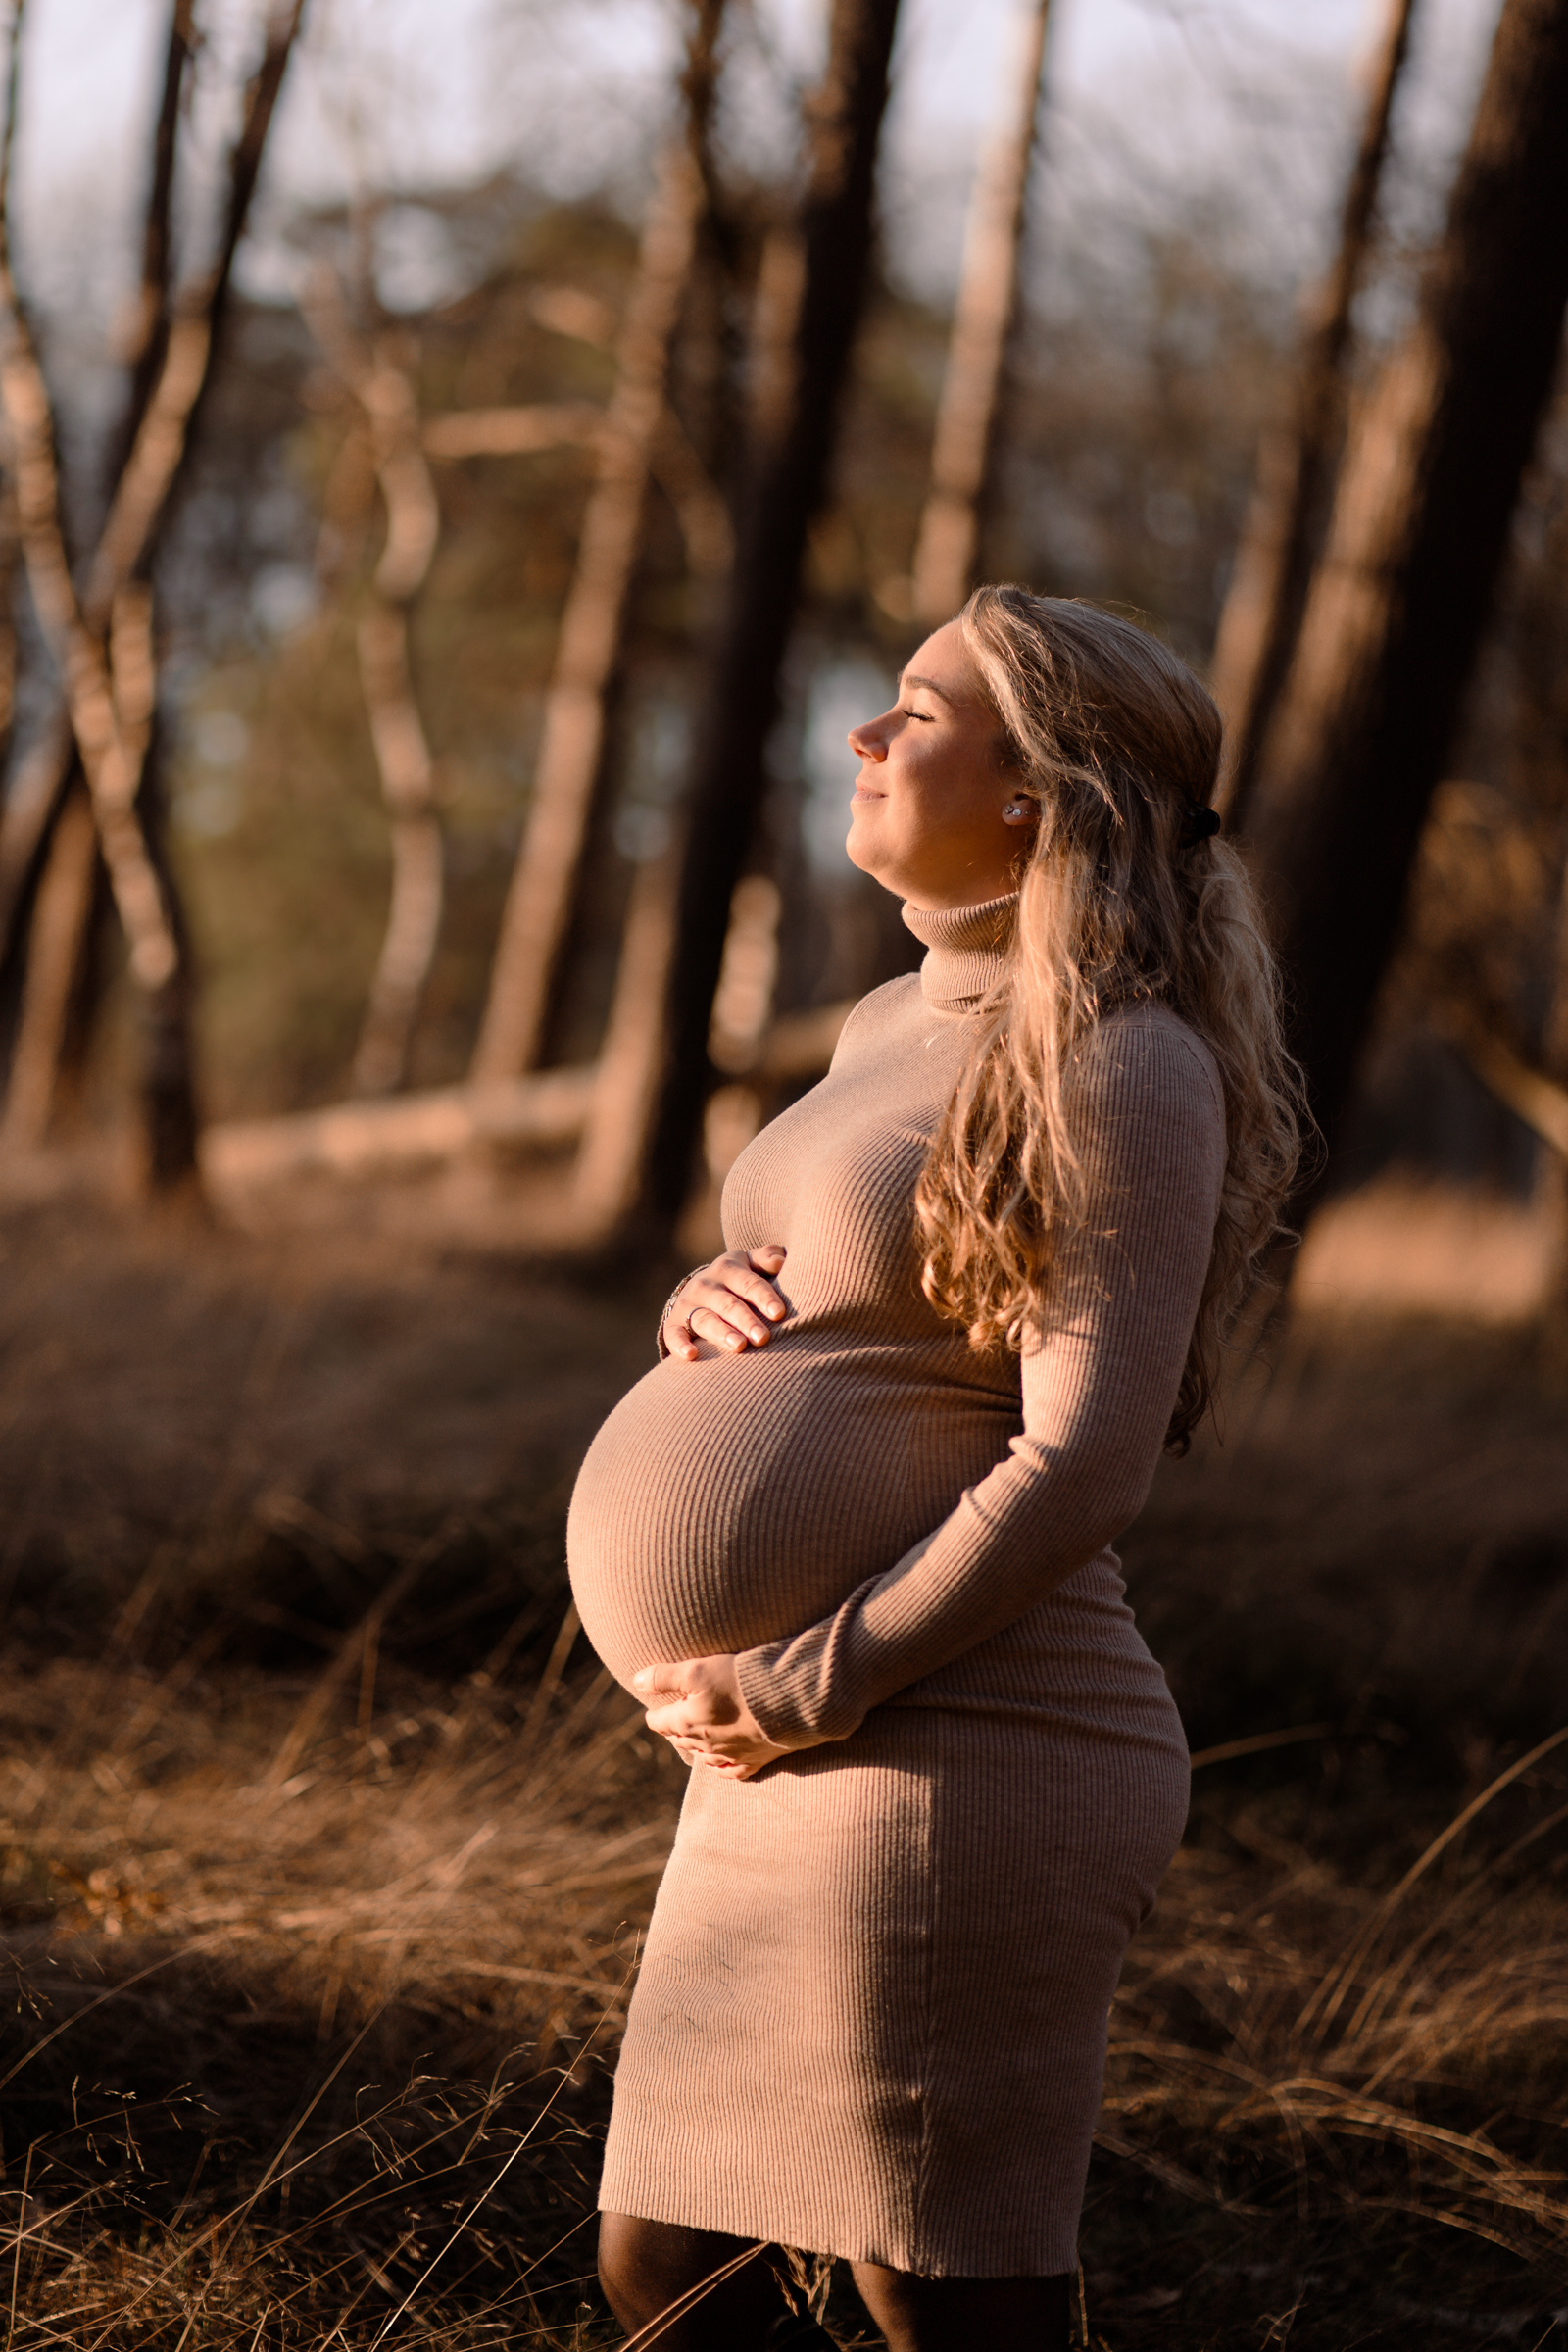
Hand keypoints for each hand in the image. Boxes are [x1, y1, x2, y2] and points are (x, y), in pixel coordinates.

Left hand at [632, 1655, 793, 1778]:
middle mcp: (704, 1744)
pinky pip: (729, 1770)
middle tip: (675, 1718)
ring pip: (703, 1756)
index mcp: (687, 1723)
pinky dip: (721, 1766)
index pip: (659, 1722)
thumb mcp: (696, 1669)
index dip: (655, 1713)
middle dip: (675, 1728)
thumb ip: (663, 1676)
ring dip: (696, 1746)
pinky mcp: (753, 1761)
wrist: (786, 1700)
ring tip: (696, 1736)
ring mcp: (729, 1755)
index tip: (653, 1709)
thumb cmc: (739, 1681)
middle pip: (680, 1739)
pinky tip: (720, 1762)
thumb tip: (635, 1681)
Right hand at [661, 1245, 788, 1362]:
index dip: (764, 1297)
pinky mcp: (673, 1324)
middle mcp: (705, 1285)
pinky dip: (679, 1345)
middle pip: (728, 1304)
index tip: (779, 1314)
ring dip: (722, 1333)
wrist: (701, 1288)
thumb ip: (768, 1258)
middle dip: (746, 1321)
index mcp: (728, 1268)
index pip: (748, 1283)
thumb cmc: (739, 1278)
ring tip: (739, 1346)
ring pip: (706, 1320)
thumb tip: (781, 1261)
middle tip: (763, 1338)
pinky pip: (673, 1335)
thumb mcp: (751, 1263)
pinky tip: (691, 1355)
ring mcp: (688, 1305)